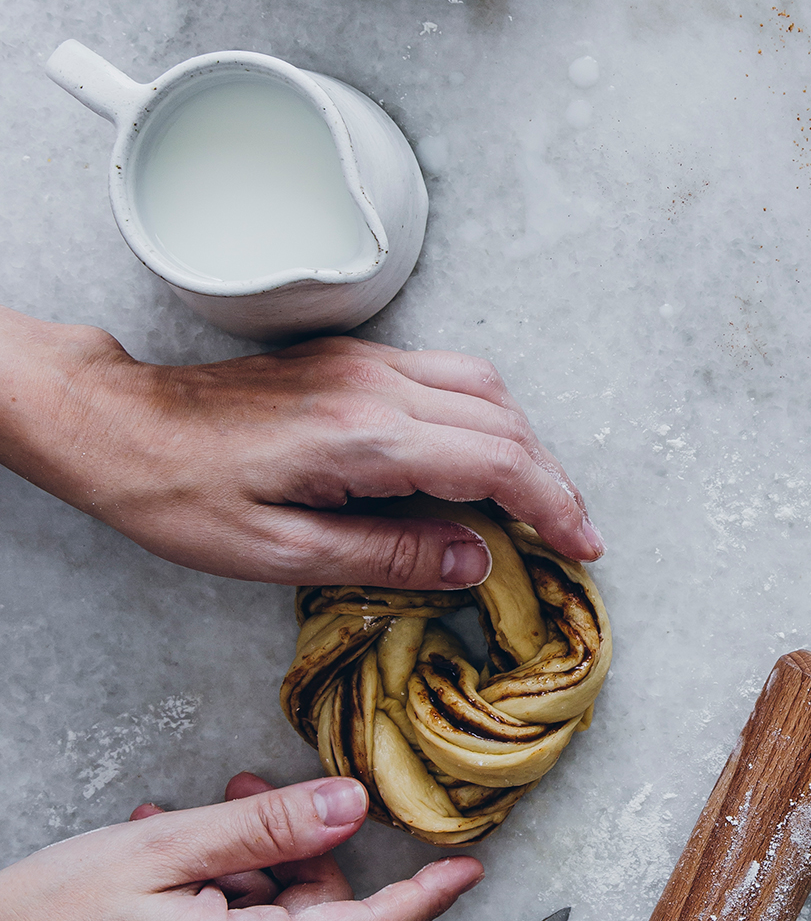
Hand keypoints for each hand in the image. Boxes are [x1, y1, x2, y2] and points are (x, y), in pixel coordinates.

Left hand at [0, 312, 604, 586]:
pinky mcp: (347, 359)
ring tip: (535, 502)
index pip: (497, 459)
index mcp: (363, 435)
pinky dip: (485, 418)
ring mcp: (362, 362)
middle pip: (505, 416)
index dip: (554, 506)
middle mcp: (374, 383)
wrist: (118, 425)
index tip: (582, 546)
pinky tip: (479, 462)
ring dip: (524, 442)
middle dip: (552, 477)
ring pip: (483, 385)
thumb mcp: (281, 553)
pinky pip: (446, 377)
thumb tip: (477, 561)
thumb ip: (388, 554)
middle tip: (572, 534)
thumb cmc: (181, 497)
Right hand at [0, 772, 481, 920]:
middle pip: (315, 913)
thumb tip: (351, 808)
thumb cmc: (50, 917)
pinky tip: (166, 876)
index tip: (470, 871)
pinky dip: (219, 904)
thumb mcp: (168, 846)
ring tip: (174, 837)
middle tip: (232, 798)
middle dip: (282, 848)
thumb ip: (270, 828)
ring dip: (239, 870)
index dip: (425, 897)